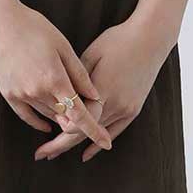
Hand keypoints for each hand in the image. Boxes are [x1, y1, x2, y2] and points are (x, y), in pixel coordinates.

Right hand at [0, 0, 114, 152]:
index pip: (80, 114)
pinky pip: (27, 116)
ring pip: (48, 115)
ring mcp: (21, 94)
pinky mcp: (8, 94)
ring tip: (70, 109)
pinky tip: (48, 125)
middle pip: (65, 116)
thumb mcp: (63, 46)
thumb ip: (80, 74)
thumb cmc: (33, 27)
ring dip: (61, 116)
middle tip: (88, 111)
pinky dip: (39, 122)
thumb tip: (95, 96)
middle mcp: (37, 92)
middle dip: (78, 118)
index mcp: (55, 80)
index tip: (108, 143)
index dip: (95, 131)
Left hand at [33, 12, 174, 162]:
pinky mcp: (133, 109)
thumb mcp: (91, 55)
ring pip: (96, 133)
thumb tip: (59, 97)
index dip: (57, 136)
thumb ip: (76, 79)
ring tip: (55, 151)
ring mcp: (126, 108)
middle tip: (41, 155)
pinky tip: (85, 153)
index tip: (41, 144)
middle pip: (83, 133)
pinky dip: (99, 143)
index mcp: (101, 90)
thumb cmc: (118, 41)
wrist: (151, 38)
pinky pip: (114, 131)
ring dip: (75, 143)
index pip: (76, 122)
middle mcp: (115, 104)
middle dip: (60, 145)